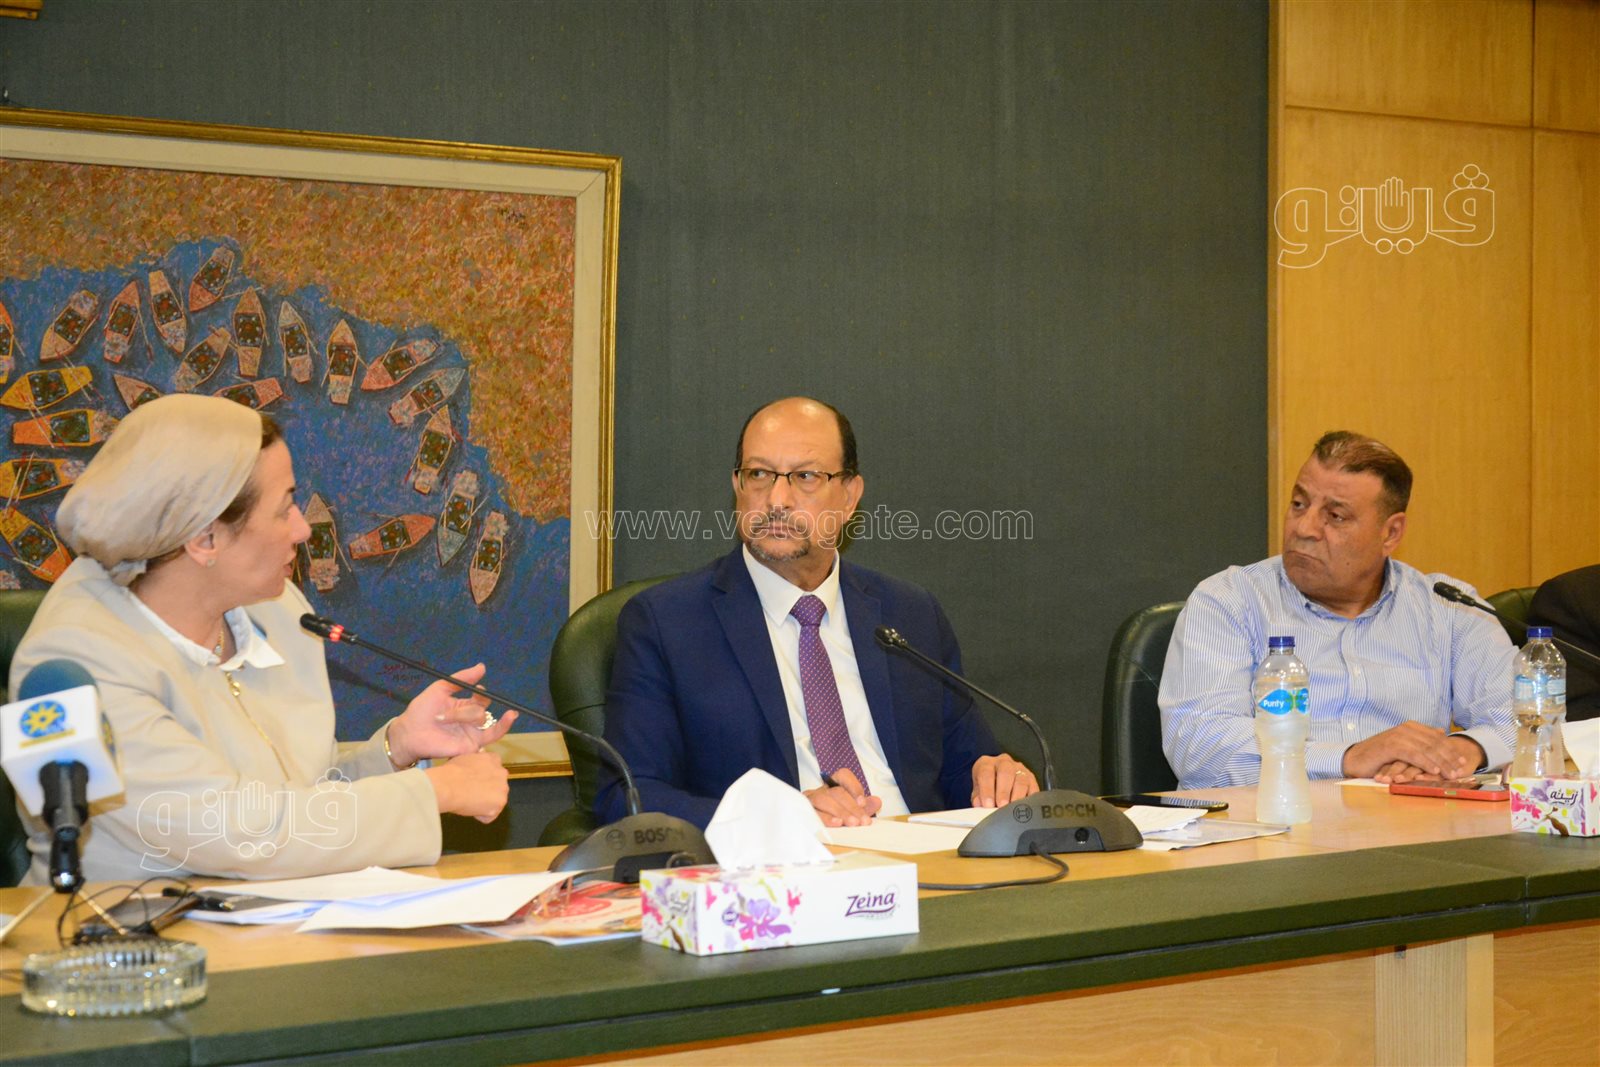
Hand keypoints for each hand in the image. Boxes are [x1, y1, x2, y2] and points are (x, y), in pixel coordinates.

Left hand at [386, 663, 518, 767]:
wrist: (409, 734)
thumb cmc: (421, 711)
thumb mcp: (440, 688)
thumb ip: (461, 679)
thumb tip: (482, 667)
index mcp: (464, 705)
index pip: (481, 698)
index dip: (479, 693)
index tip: (476, 691)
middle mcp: (470, 719)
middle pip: (481, 708)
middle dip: (464, 710)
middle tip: (443, 715)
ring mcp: (472, 732)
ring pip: (485, 719)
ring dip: (467, 717)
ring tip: (446, 720)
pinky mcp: (472, 745)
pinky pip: (493, 735)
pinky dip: (504, 726)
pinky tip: (510, 716)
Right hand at [424, 751, 508, 822]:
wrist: (449, 785)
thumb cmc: (451, 771)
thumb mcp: (465, 756)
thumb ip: (476, 759)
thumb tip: (477, 758)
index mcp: (493, 759)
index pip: (495, 768)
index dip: (484, 776)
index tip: (474, 780)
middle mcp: (502, 773)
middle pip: (498, 785)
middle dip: (488, 790)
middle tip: (471, 793)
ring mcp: (503, 789)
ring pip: (495, 800)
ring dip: (485, 804)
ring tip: (468, 802)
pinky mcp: (499, 805)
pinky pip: (490, 815)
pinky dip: (480, 816)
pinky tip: (470, 809)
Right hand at [804, 768, 881, 827]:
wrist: (810, 827)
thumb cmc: (836, 815)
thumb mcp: (853, 810)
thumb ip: (865, 806)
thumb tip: (876, 801)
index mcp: (834, 784)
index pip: (844, 775)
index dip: (854, 787)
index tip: (863, 803)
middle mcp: (822, 789)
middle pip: (836, 792)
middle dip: (852, 807)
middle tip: (862, 821)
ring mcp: (810, 799)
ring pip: (823, 800)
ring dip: (840, 812)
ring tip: (852, 823)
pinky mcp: (803, 811)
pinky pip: (813, 813)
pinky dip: (826, 819)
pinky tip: (836, 824)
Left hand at [971, 754, 1038, 807]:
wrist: (997, 781)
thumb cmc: (987, 786)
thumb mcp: (978, 791)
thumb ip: (978, 798)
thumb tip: (980, 806)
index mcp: (987, 764)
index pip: (986, 773)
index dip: (987, 790)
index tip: (988, 804)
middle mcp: (1004, 763)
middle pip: (1006, 772)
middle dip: (1003, 792)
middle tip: (1001, 806)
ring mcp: (1019, 770)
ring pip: (1021, 780)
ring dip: (1016, 796)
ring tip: (1012, 810)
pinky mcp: (1031, 779)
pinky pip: (1033, 788)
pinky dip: (1029, 799)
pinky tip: (1023, 808)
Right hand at [1341, 722, 1482, 779]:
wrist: (1355, 759)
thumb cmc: (1380, 756)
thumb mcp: (1403, 747)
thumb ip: (1421, 739)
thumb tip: (1441, 731)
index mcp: (1411, 727)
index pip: (1437, 738)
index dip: (1451, 750)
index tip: (1463, 762)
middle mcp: (1406, 729)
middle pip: (1434, 743)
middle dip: (1449, 758)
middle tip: (1460, 771)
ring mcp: (1398, 736)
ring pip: (1426, 749)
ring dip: (1441, 762)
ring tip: (1450, 774)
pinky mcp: (1390, 746)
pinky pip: (1413, 754)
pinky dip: (1425, 762)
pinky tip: (1433, 771)